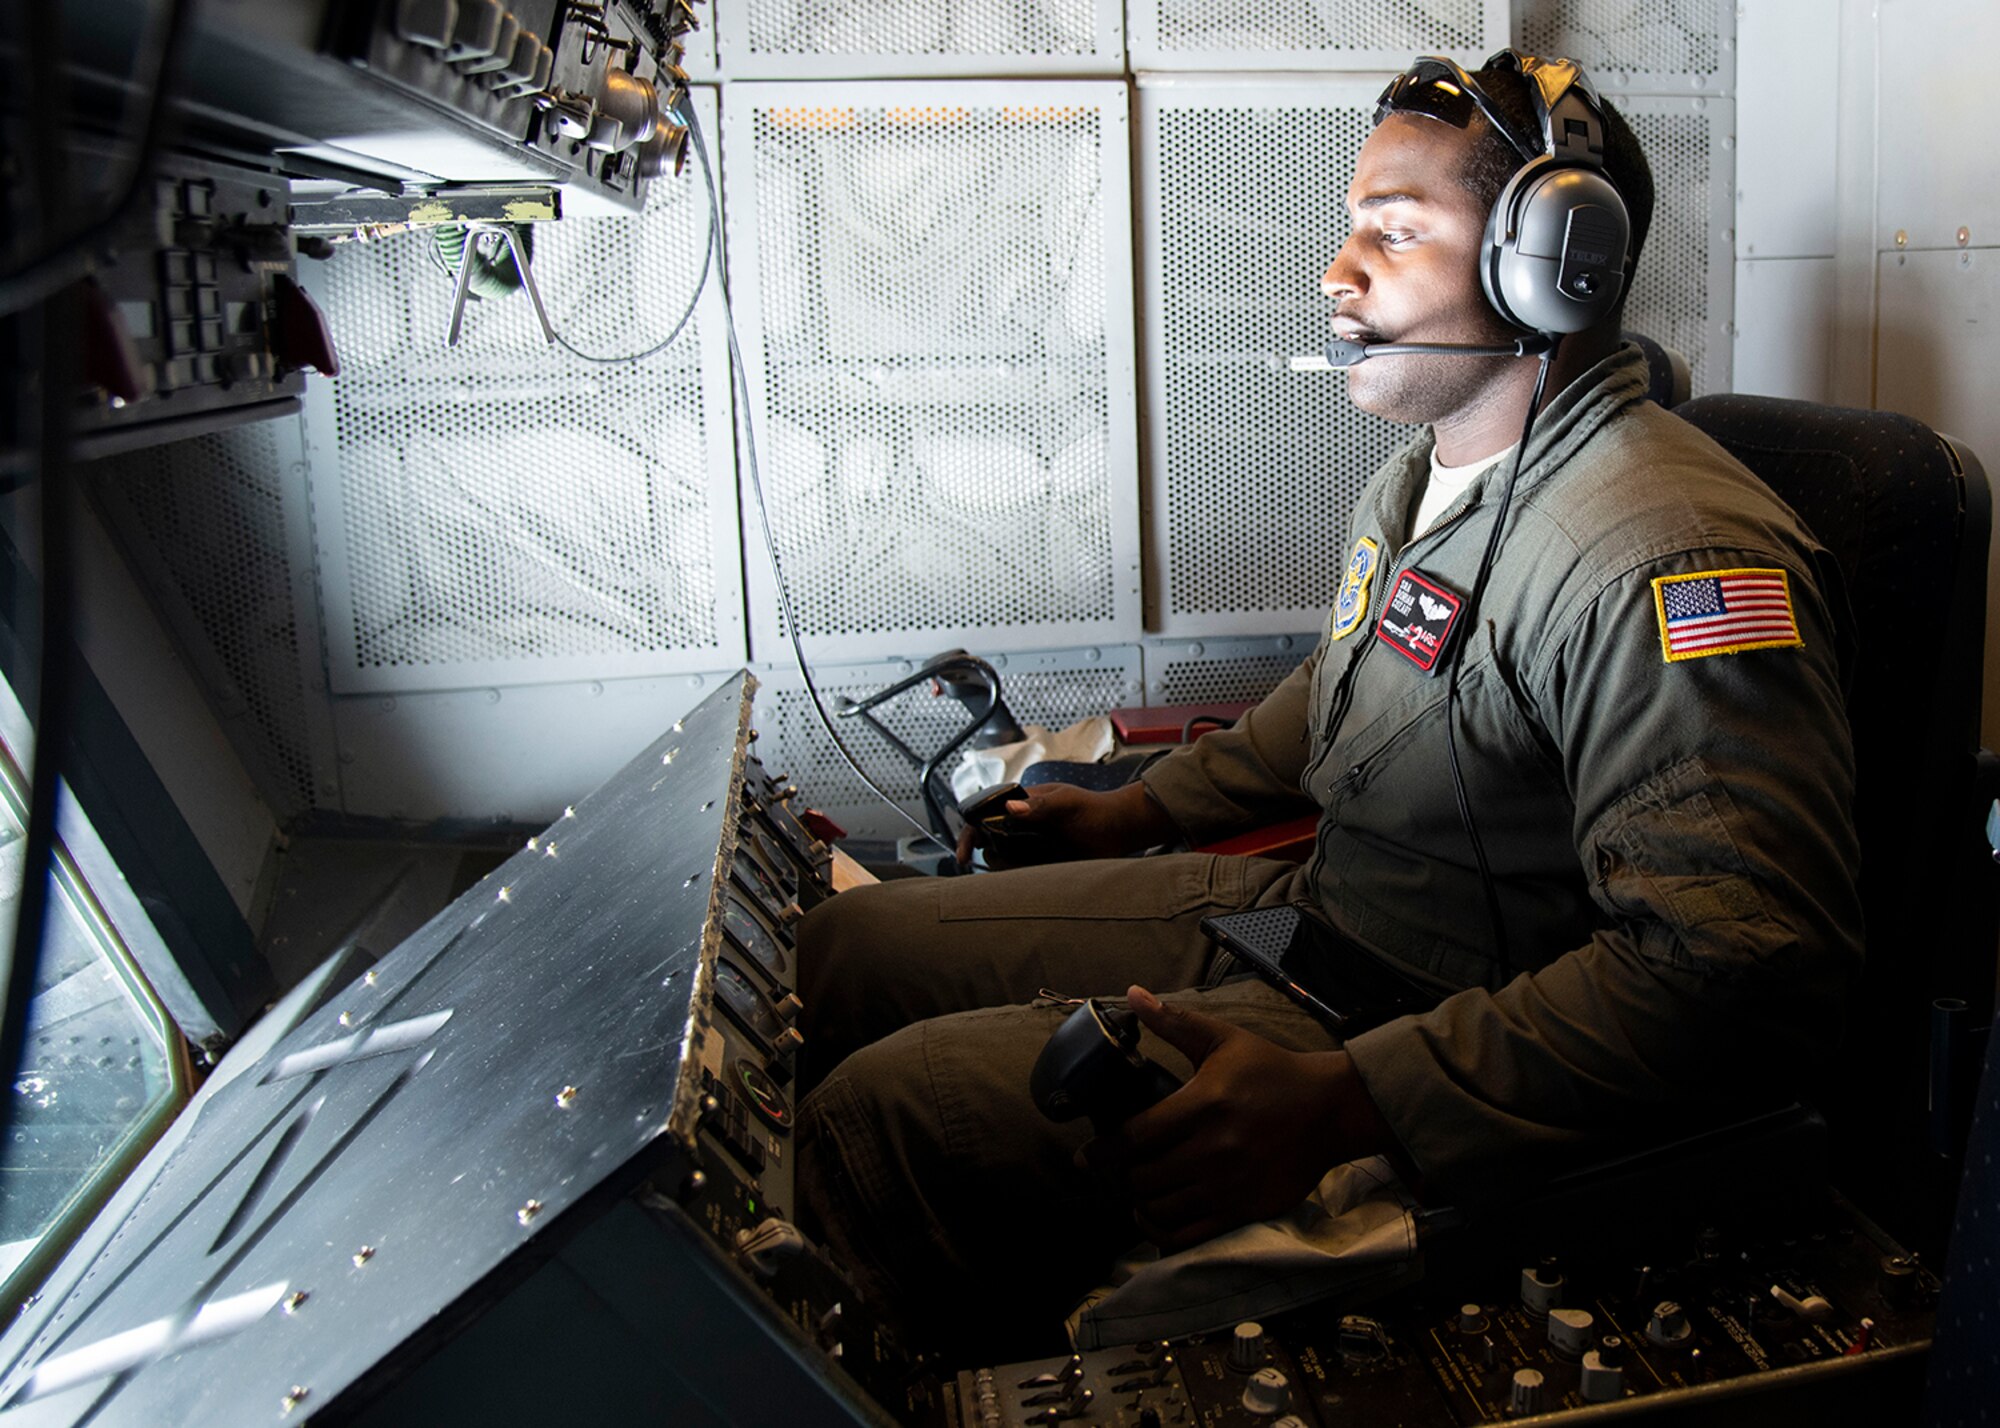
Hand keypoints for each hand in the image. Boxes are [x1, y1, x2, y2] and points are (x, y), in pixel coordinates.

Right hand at [956, 780, 1180, 867]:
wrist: (1120, 830)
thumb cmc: (1094, 809)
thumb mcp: (1066, 803)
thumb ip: (1040, 805)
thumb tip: (1010, 808)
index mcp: (1022, 804)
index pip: (985, 814)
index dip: (970, 832)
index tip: (966, 852)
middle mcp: (1021, 824)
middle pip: (988, 839)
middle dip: (985, 852)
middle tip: (999, 861)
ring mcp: (1029, 844)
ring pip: (1001, 859)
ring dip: (1003, 867)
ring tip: (1026, 865)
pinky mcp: (1040, 863)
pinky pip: (1019, 873)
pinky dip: (1016, 878)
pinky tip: (1031, 877)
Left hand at [1081, 986, 1400, 1250]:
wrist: (1330, 1110)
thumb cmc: (1272, 1071)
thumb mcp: (1223, 1039)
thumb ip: (1174, 1022)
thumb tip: (1132, 994)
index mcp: (1203, 1105)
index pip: (1136, 1137)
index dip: (1101, 1153)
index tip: (1083, 1159)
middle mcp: (1214, 1149)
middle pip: (1143, 1178)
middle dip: (1121, 1177)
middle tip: (1115, 1172)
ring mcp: (1230, 1185)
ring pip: (1162, 1210)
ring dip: (1139, 1204)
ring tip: (1134, 1192)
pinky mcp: (1246, 1210)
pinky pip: (1189, 1235)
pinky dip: (1163, 1232)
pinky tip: (1157, 1216)